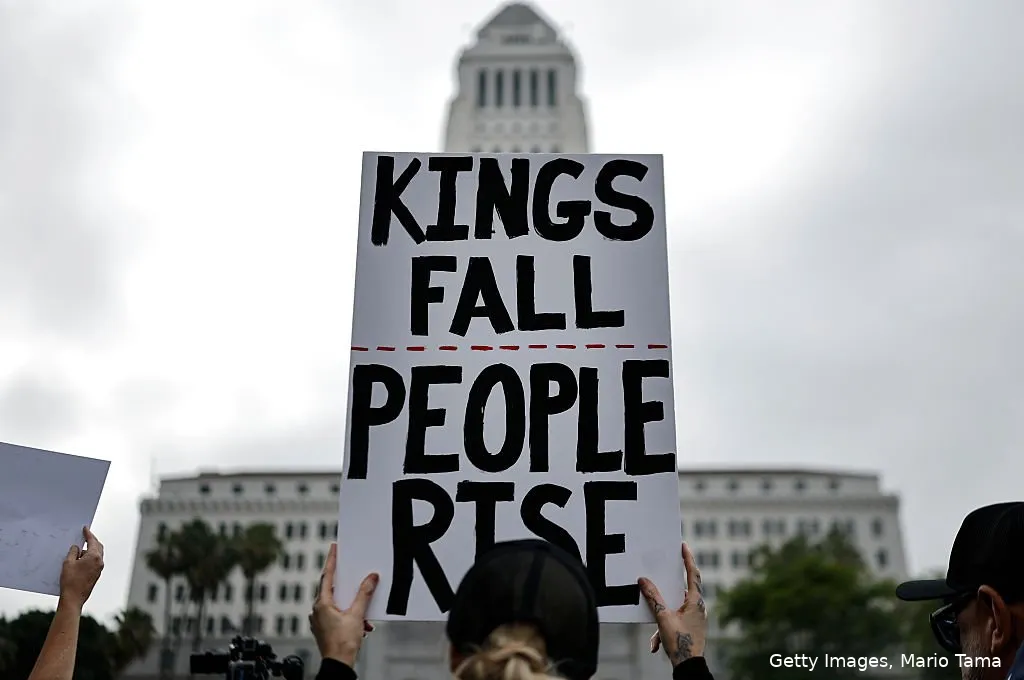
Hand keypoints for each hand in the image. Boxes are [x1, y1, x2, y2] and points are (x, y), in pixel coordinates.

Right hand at [59, 526, 103, 609]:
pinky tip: (80, 559)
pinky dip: (89, 557)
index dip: (88, 534)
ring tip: (80, 548)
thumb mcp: (68, 563)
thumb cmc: (70, 581)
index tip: (85, 529)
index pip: (93, 541)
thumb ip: (73, 552)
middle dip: (91, 541)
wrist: (73, 598)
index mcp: (94, 557)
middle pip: (98, 547)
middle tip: (85, 536)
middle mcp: (99, 562)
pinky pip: (94, 562)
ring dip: (90, 550)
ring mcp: (99, 569)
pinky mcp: (96, 575)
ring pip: (97, 555)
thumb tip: (77, 547)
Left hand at [309, 543, 376, 667]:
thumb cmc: (342, 644)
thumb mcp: (357, 615)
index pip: (327, 576)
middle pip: (332, 589)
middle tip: (351, 572)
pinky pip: (337, 614)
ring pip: (337, 603)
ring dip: (351, 605)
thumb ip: (364, 594)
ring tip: (363, 614)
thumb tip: (371, 578)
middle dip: (346, 585)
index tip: (333, 548)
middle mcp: (317, 610)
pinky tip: (361, 624)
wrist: (338, 665)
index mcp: (322, 604)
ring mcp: (320, 620)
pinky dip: (349, 615)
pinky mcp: (324, 628)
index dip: (331, 560)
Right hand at [638, 542, 706, 666]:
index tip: (684, 546)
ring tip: (656, 629)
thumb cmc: (681, 643)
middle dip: (669, 586)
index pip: (692, 574)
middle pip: (683, 589)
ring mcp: (696, 618)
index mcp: (695, 601)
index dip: (688, 558)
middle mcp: (698, 608)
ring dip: (663, 614)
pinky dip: (664, 628)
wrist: (689, 668)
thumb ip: (653, 598)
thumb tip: (644, 581)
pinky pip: (676, 621)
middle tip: (663, 573)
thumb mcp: (663, 618)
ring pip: (676, 607)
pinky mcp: (691, 627)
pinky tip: (655, 643)